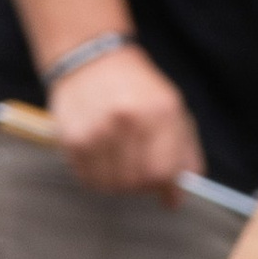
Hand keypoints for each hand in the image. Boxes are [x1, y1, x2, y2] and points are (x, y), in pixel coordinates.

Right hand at [46, 44, 202, 198]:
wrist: (92, 61)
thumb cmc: (136, 89)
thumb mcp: (171, 108)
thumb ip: (183, 151)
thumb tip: (178, 197)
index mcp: (160, 110)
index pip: (163, 171)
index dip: (166, 186)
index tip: (166, 191)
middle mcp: (128, 121)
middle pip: (137, 182)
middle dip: (141, 184)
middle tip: (138, 168)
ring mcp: (98, 132)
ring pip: (112, 186)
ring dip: (117, 181)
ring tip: (117, 157)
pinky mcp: (74, 141)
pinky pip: (89, 180)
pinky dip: (97, 176)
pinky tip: (100, 155)